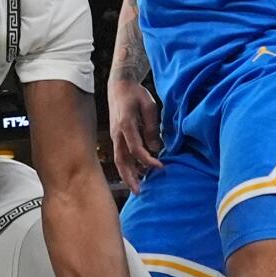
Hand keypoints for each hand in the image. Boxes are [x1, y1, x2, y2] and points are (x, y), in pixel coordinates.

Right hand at [107, 78, 163, 193]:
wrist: (118, 84)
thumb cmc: (135, 93)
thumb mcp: (149, 106)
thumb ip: (152, 128)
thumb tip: (155, 148)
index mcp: (126, 125)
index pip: (136, 149)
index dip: (148, 160)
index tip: (161, 167)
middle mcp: (117, 133)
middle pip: (122, 160)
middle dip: (130, 177)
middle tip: (139, 192)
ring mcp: (114, 135)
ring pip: (119, 160)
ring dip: (127, 175)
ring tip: (137, 188)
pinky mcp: (116, 136)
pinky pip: (120, 154)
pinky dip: (126, 166)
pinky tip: (136, 173)